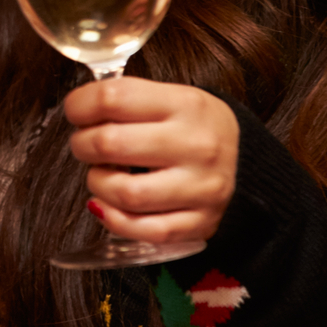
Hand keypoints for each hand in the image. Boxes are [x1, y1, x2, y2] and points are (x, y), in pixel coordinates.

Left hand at [65, 77, 237, 247]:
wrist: (249, 165)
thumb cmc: (194, 129)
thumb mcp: (174, 99)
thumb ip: (130, 99)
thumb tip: (79, 107)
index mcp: (186, 104)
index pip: (113, 98)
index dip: (79, 105)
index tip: (76, 111)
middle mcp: (196, 144)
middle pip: (111, 144)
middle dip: (83, 145)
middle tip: (85, 145)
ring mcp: (201, 187)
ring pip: (125, 193)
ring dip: (97, 183)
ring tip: (102, 175)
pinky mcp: (200, 223)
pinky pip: (144, 229)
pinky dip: (114, 219)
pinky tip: (109, 205)